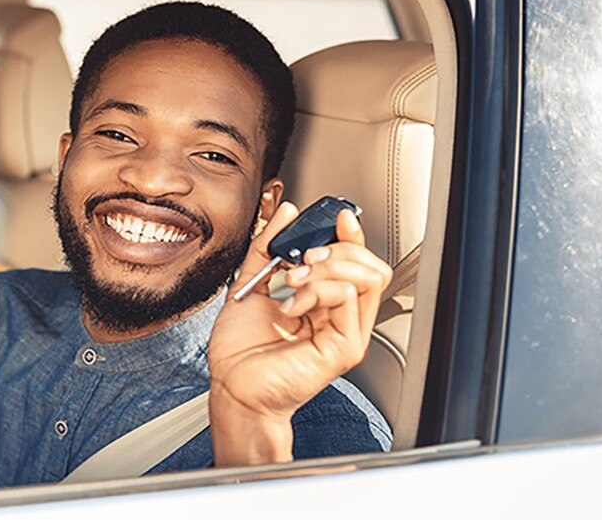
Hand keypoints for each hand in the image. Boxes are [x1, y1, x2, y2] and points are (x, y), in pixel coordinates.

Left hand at [207, 202, 390, 465]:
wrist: (232, 387)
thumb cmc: (240, 352)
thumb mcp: (250, 284)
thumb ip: (267, 248)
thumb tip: (286, 214)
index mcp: (323, 305)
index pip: (355, 264)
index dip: (350, 236)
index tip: (336, 218)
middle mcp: (339, 319)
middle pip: (369, 267)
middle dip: (337, 249)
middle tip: (304, 257)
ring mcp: (345, 333)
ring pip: (365, 278)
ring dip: (326, 267)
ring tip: (294, 279)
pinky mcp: (344, 347)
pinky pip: (347, 297)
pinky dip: (316, 290)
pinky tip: (291, 306)